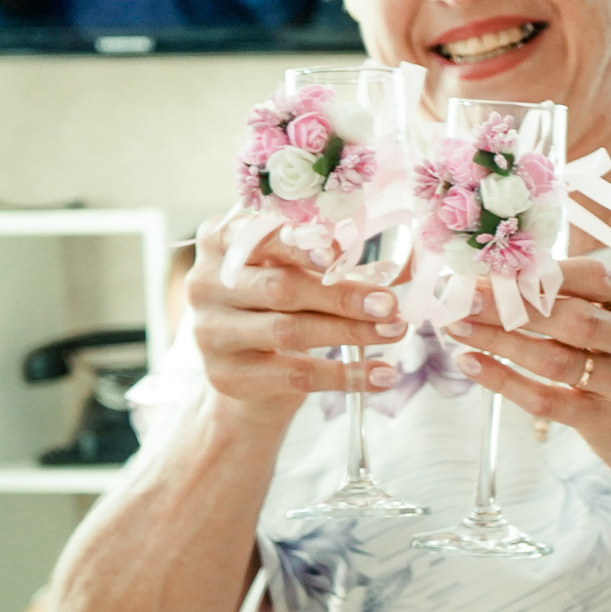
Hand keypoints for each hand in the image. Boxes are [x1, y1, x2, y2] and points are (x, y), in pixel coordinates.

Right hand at [186, 214, 406, 415]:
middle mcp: (206, 283)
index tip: (335, 252)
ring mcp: (211, 332)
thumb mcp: (298, 273)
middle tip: (388, 303)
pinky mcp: (228, 375)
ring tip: (394, 331)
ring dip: (350, 331)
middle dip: (340, 295)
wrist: (250, 371)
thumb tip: (404, 263)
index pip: (256, 235)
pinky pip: (295, 375)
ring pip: (289, 331)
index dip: (295, 243)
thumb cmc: (281, 305)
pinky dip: (346, 376)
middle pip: (280, 286)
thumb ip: (335, 262)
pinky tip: (383, 374)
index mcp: (221, 242)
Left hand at [449, 258, 610, 450]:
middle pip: (572, 319)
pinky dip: (503, 380)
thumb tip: (502, 274)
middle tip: (463, 296)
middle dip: (510, 305)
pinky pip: (546, 399)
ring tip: (457, 326)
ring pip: (554, 359)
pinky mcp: (606, 419)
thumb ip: (585, 293)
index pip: (595, 277)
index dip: (541, 271)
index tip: (494, 268)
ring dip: (498, 340)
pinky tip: (472, 363)